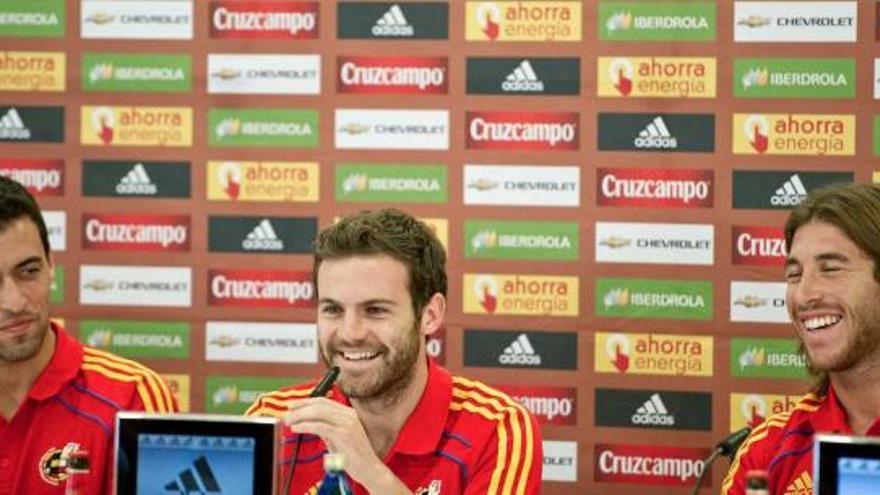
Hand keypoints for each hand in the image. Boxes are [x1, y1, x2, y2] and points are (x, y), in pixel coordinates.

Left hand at [286, 398, 409, 493]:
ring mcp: (347, 423)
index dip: (305, 401)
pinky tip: (296, 428)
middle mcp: (349, 415)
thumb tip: (309, 422)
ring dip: (300, 416)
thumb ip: (326, 428)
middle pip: (319, 404)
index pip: (323, 401)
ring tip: (288, 422)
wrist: (369, 469)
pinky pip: (320, 426)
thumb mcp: (338, 437)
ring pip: (318, 412)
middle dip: (300, 408)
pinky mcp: (344, 434)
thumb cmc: (353, 456)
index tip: (292, 405)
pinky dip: (305, 426)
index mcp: (348, 413)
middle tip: (286, 414)